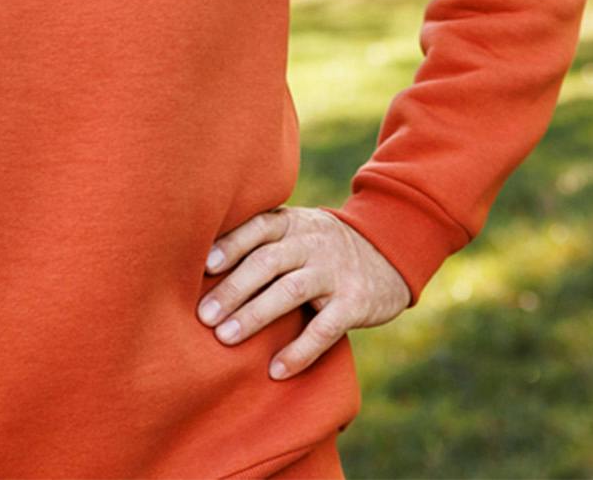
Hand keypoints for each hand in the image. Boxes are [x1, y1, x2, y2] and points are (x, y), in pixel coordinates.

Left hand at [197, 206, 409, 378]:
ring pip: (290, 291)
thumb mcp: (298, 231)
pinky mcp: (355, 303)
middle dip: (233, 289)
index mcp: (292, 223)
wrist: (389, 253)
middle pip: (267, 262)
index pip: (257, 228)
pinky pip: (325, 329)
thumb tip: (204, 265)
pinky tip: (276, 370)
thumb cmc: (323, 247)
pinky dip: (300, 351)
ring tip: (225, 338)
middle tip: (203, 315)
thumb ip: (264, 241)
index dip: (230, 245)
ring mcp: (334, 272)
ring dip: (255, 315)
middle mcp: (311, 242)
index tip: (203, 267)